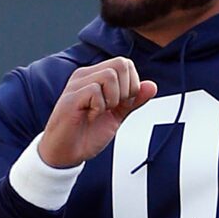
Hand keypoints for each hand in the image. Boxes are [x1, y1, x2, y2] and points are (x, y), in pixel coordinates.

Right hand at [37, 58, 157, 166]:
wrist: (66, 153)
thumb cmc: (87, 134)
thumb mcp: (117, 116)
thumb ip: (133, 101)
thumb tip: (152, 86)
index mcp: (96, 76)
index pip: (124, 63)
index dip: (132, 85)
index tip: (122, 105)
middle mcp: (86, 75)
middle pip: (120, 64)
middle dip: (126, 90)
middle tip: (113, 108)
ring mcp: (77, 84)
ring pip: (110, 76)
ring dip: (113, 99)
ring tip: (100, 112)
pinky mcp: (71, 97)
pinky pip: (95, 91)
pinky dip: (99, 108)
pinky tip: (89, 117)